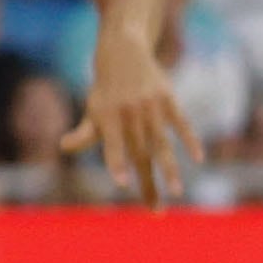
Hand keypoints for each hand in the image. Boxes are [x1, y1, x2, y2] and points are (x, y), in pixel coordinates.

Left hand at [77, 30, 201, 202]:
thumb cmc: (105, 90)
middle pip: (140, 155)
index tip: (123, 184)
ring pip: (162, 144)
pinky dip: (190, 140)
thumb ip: (84, 133)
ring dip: (170, 169)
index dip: (117, 163)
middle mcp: (129, 114)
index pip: (112, 146)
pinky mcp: (168, 100)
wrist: (124, 51)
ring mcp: (151, 107)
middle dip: (148, 183)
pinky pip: (181, 124)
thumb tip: (64, 146)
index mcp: (107, 118)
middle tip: (156, 210)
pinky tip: (198, 158)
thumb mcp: (92, 110)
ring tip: (176, 191)